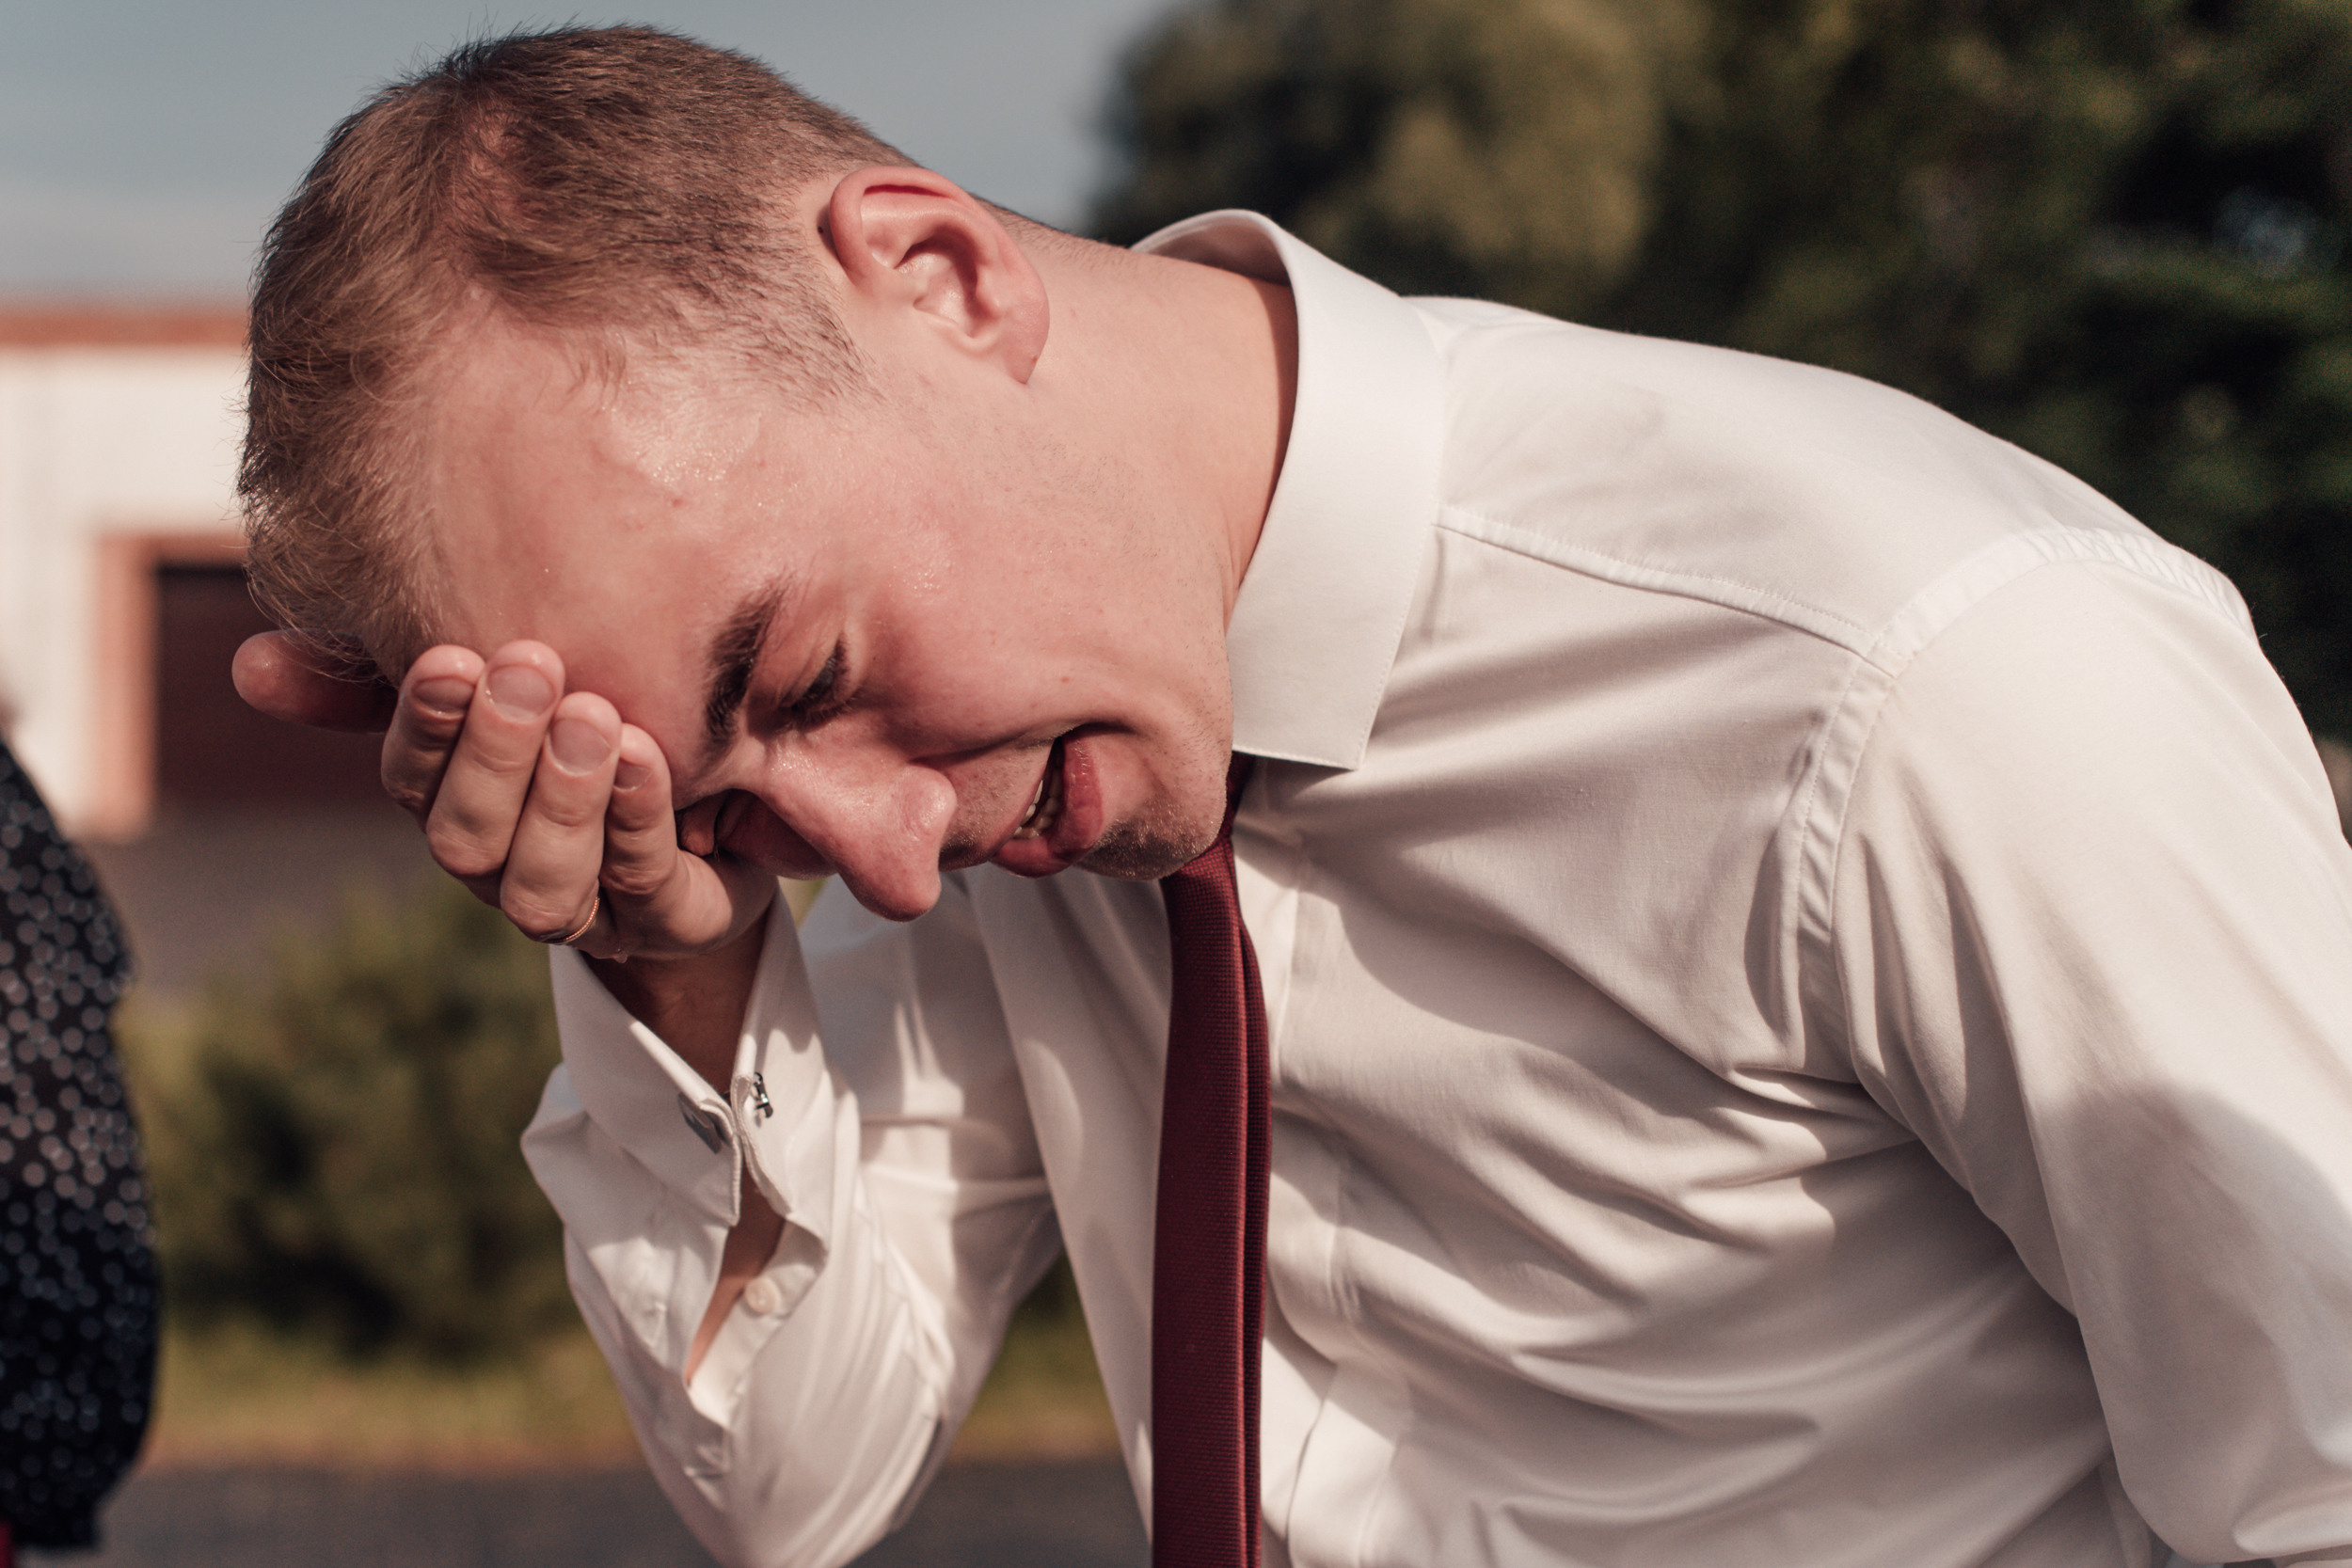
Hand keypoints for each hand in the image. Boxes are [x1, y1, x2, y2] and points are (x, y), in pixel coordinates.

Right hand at [235, 630, 776, 960]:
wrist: (729, 806)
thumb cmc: (594, 733)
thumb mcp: (504, 691)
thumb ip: (388, 674)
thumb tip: (248, 665)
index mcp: (455, 808)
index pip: (411, 781)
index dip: (426, 725)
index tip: (453, 656)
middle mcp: (504, 869)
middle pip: (466, 839)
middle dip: (494, 755)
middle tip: (530, 665)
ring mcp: (586, 907)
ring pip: (544, 885)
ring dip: (563, 799)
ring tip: (596, 716)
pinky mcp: (669, 922)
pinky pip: (643, 882)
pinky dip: (638, 817)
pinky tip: (646, 754)